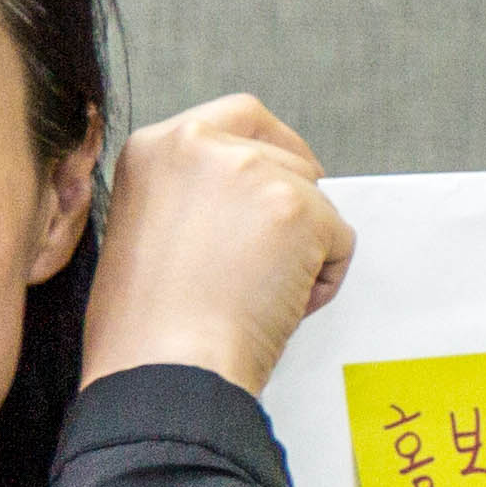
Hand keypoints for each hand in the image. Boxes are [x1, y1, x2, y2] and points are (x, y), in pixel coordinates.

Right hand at [80, 95, 354, 394]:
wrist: (163, 368)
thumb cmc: (145, 326)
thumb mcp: (145, 229)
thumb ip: (192, 197)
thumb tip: (246, 204)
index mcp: (155, 148)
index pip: (240, 118)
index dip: (272, 148)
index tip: (285, 178)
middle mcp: (202, 145)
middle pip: (288, 158)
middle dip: (293, 208)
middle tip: (272, 263)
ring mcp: (253, 172)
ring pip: (316, 201)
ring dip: (304, 250)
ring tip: (255, 298)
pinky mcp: (299, 209)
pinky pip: (340, 240)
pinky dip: (324, 279)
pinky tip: (279, 307)